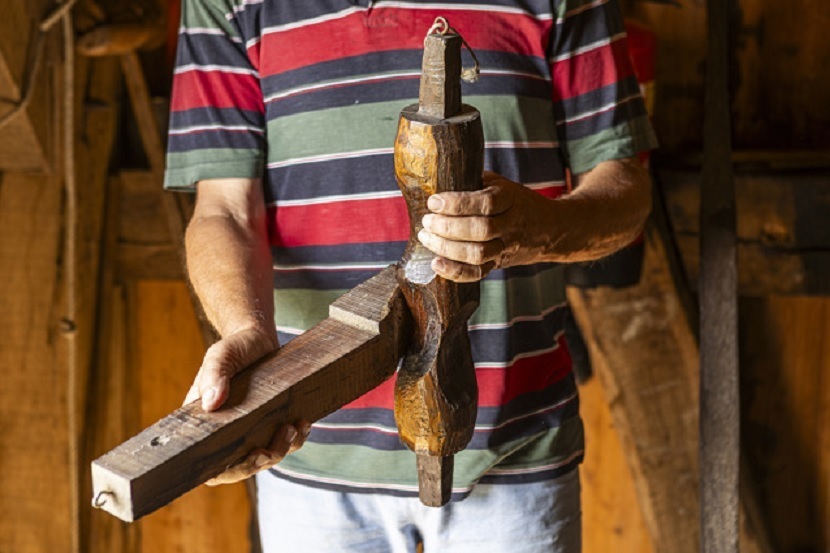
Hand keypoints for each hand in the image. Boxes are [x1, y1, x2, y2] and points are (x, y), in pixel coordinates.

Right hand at [183, 326, 309, 484]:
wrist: (258, 337)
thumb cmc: (235, 347)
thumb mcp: (221, 355)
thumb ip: (214, 375)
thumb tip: (211, 403)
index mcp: (207, 423)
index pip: (212, 464)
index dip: (228, 471)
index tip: (249, 457)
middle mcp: (229, 431)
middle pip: (241, 467)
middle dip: (258, 464)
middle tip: (270, 450)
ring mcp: (252, 429)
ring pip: (267, 457)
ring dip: (282, 449)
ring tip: (292, 427)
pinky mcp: (272, 423)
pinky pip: (286, 442)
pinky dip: (297, 438)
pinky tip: (303, 422)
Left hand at [417, 171, 550, 281]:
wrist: (548, 228)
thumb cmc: (514, 201)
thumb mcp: (500, 183)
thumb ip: (475, 181)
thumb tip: (439, 176)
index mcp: (510, 199)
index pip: (486, 203)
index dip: (457, 203)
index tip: (434, 201)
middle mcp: (510, 225)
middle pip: (480, 230)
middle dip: (448, 227)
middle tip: (427, 221)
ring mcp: (505, 247)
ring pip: (477, 254)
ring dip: (447, 248)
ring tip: (426, 237)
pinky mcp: (498, 264)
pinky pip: (477, 273)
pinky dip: (455, 272)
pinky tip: (437, 264)